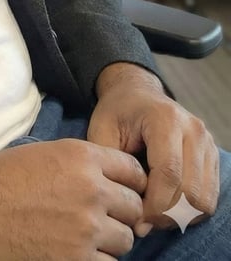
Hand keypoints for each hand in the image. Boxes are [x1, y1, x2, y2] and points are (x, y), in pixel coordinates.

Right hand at [0, 138, 146, 259]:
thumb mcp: (45, 154)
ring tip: (82, 237)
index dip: (131, 183)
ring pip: (125, 240)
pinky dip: (95, 260)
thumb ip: (83, 166)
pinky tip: (74, 252)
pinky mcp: (76, 260)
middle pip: (134, 207)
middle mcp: (92, 190)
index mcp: (82, 157)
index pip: (134, 172)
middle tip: (100, 218)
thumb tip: (112, 185)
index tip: (123, 192)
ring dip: (109, 240)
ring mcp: (87, 229)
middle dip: (120, 213)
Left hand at [89, 62, 219, 235]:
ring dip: (180, 217)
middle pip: (190, 191)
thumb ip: (112, 165)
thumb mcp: (102, 130)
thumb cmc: (116, 112)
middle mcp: (193, 129)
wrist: (136, 92)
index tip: (136, 221)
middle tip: (143, 222)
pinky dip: (190, 211)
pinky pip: (209, 198)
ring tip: (153, 214)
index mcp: (165, 118)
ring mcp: (207, 142)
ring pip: (204, 199)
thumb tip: (130, 210)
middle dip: (166, 215)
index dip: (154, 205)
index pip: (169, 173)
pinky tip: (166, 206)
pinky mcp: (212, 155)